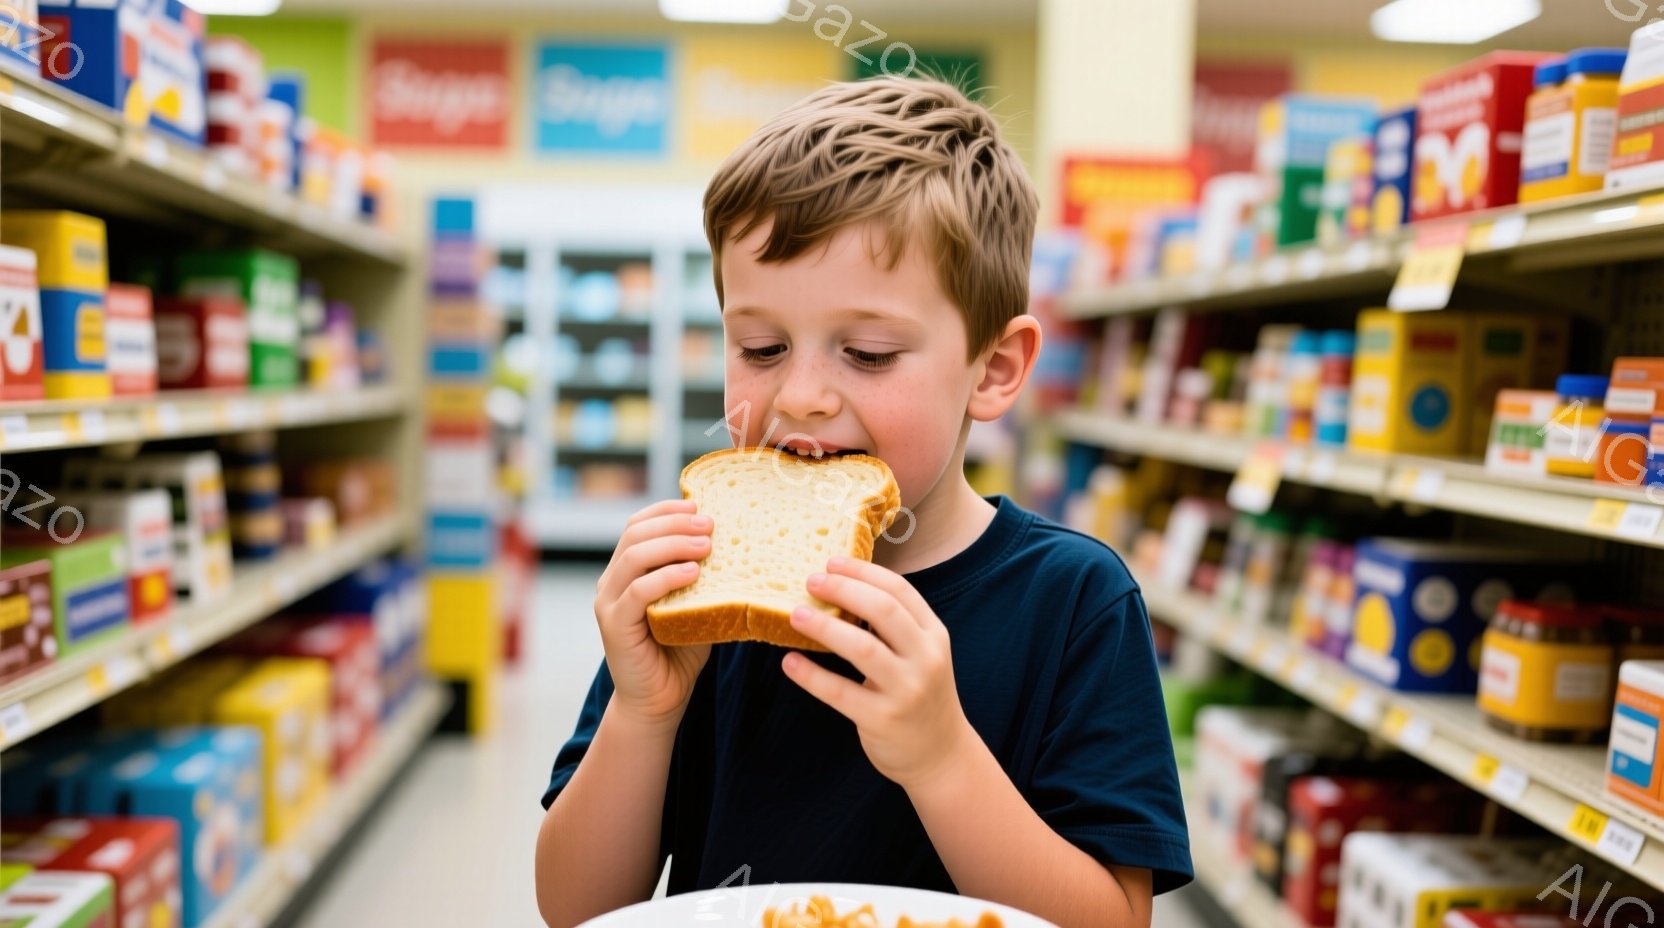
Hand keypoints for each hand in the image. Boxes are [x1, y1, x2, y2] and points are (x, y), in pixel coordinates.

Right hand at [594, 499, 714, 730]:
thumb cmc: (680, 652)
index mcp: (626, 570)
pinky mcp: (614, 625)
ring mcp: (609, 602)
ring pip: (634, 556)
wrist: (658, 701)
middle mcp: (612, 581)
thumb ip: (702, 576)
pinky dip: (666, 577)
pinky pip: (638, 592)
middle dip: (674, 522)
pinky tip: (693, 573)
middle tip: (710, 523)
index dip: (666, 510)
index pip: (638, 524)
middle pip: (635, 533)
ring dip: (673, 544)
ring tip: (706, 545)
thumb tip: (738, 542)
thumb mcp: (694, 603)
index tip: (699, 505)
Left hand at [781, 556, 978, 790]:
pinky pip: (840, 692)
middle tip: (810, 581)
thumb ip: (893, 627)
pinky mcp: (883, 719)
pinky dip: (811, 675)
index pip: (900, 590)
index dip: (863, 572)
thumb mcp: (920, 655)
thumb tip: (840, 589)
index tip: (832, 562)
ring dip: (824, 627)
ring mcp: (906, 690)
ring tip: (795, 614)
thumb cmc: (920, 696)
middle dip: (843, 589)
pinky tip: (789, 662)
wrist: (940, 756)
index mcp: (934, 635)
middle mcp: (925, 659)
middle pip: (883, 610)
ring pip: (862, 648)